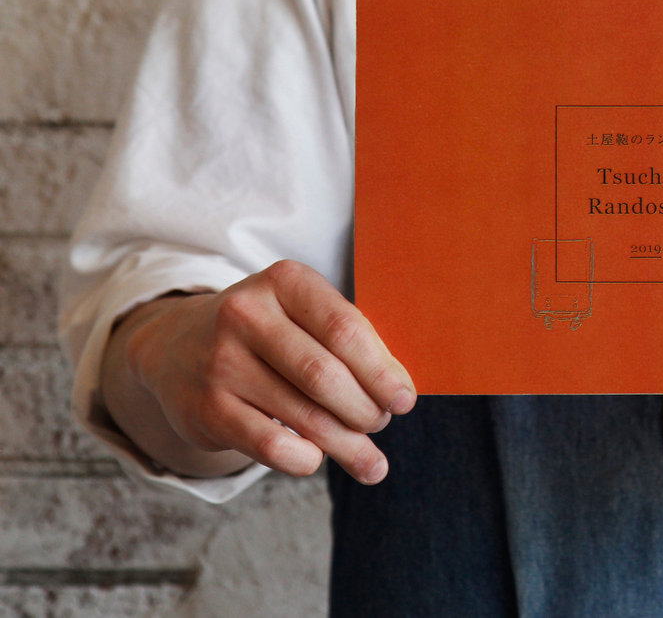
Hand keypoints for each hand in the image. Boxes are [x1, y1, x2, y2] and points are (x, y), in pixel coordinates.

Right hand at [108, 260, 415, 483]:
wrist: (174, 347)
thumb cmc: (268, 333)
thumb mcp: (303, 314)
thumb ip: (350, 342)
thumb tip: (399, 394)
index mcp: (284, 282)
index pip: (344, 330)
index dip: (382, 371)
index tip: (405, 399)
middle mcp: (245, 315)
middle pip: (326, 376)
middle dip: (367, 410)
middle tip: (382, 423)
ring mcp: (220, 362)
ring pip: (304, 416)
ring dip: (348, 445)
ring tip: (371, 461)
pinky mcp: (205, 409)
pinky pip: (272, 446)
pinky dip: (306, 458)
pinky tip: (318, 458)